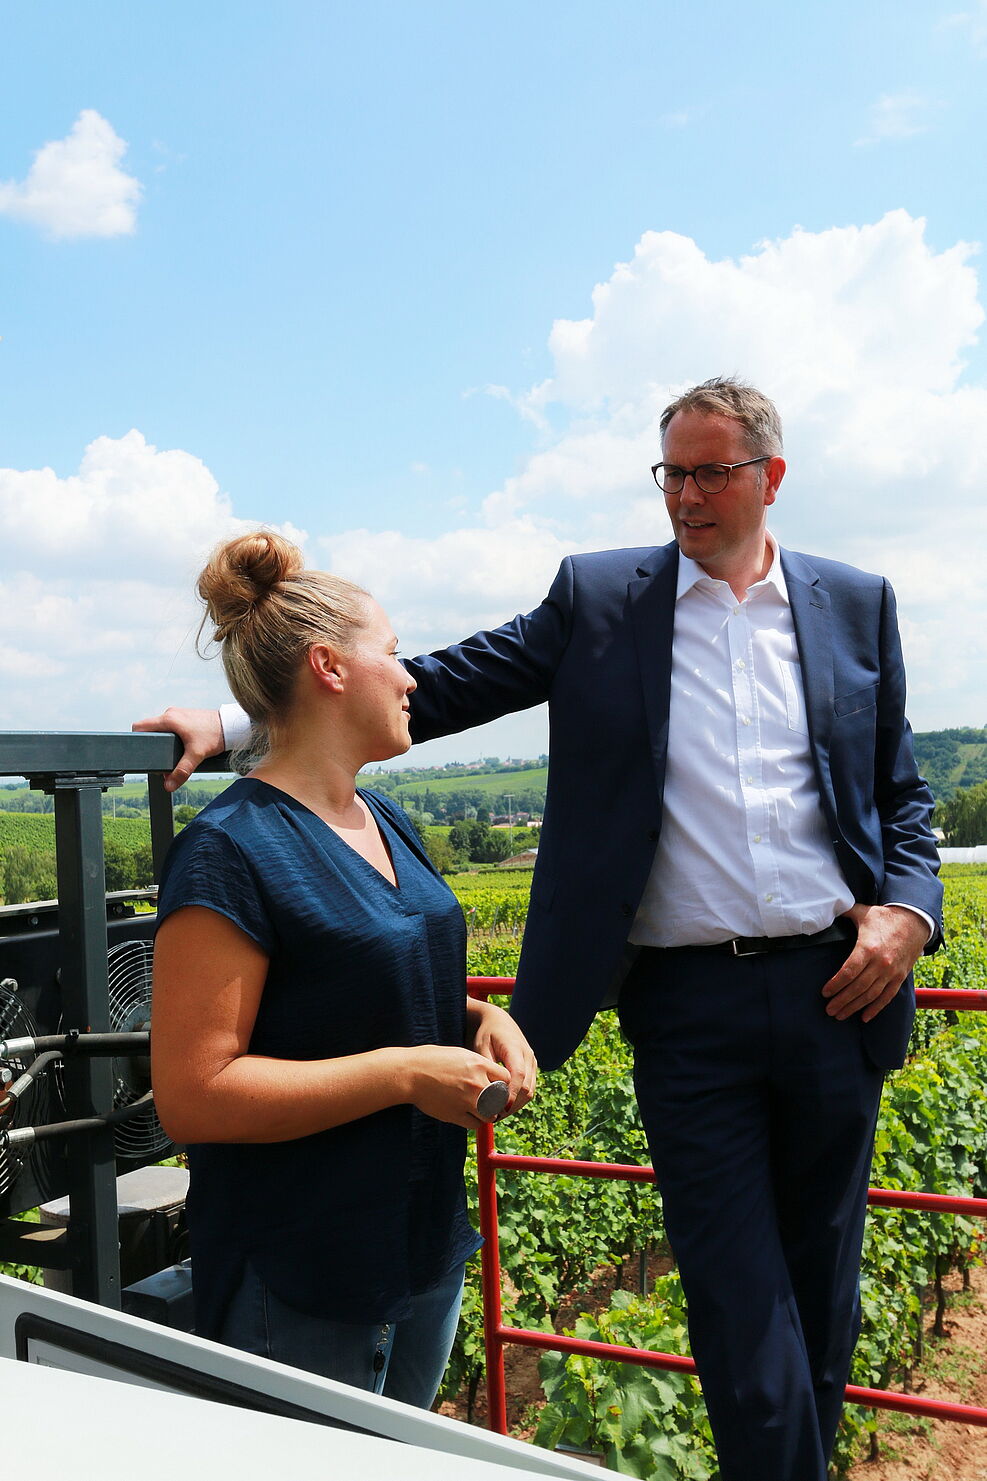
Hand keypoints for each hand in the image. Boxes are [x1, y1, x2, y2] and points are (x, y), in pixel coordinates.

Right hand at [132, 707, 224, 791]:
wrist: (232, 726)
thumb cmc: (215, 735)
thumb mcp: (197, 755)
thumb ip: (182, 771)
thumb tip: (169, 785)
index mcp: (168, 719)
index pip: (140, 726)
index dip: (136, 740)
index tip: (141, 753)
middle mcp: (171, 714)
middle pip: (150, 730)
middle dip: (152, 747)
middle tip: (160, 761)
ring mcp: (178, 715)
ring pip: (161, 730)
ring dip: (163, 743)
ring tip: (172, 757)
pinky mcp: (186, 718)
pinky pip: (171, 727)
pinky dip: (172, 738)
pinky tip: (180, 748)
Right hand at [407, 1045, 511, 1129]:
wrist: (410, 1073)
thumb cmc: (432, 1060)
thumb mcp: (460, 1054)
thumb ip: (478, 1065)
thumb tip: (491, 1075)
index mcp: (479, 1065)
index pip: (506, 1078)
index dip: (503, 1083)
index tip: (497, 1085)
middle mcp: (477, 1083)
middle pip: (502, 1098)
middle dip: (499, 1100)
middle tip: (492, 1101)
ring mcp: (468, 1101)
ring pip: (491, 1114)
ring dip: (488, 1113)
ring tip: (480, 1109)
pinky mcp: (456, 1115)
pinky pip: (476, 1125)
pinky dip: (475, 1122)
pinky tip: (468, 1115)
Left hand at [467, 999, 536, 1115]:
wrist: (499, 1022)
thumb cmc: (486, 1034)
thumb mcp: (481, 1046)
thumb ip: (486, 1066)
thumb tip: (487, 1090)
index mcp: (515, 1048)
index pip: (519, 1075)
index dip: (511, 1094)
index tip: (500, 1109)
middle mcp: (528, 1056)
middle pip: (527, 1087)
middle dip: (512, 1104)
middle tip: (494, 1116)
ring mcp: (532, 1062)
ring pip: (530, 1091)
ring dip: (516, 1105)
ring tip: (497, 1114)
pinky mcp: (532, 1069)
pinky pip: (529, 1089)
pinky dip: (518, 1100)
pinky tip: (503, 1107)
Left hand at [821, 904, 928, 1021]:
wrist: (915, 921)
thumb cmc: (885, 917)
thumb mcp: (863, 912)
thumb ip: (843, 913)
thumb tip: (825, 909)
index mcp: (868, 948)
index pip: (849, 971)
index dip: (836, 984)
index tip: (825, 992)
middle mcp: (881, 963)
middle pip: (858, 987)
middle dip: (842, 1000)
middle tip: (829, 1010)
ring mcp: (892, 972)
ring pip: (871, 995)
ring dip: (855, 1007)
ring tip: (840, 1015)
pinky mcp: (900, 977)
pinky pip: (887, 997)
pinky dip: (875, 1008)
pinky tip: (864, 1017)